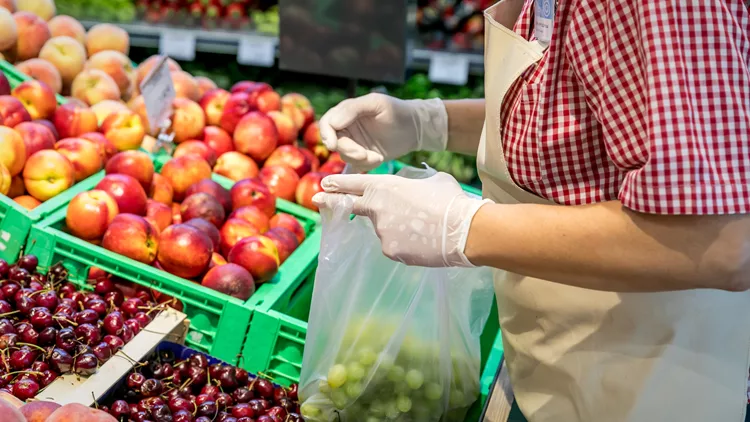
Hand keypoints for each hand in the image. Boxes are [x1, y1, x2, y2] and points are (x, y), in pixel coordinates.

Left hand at [313, 171, 491, 266]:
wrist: (464, 230)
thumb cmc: (451, 200)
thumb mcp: (430, 181)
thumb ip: (412, 184)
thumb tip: (410, 188)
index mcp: (385, 186)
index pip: (353, 184)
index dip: (336, 184)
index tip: (321, 184)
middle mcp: (377, 209)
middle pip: (356, 207)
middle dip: (335, 203)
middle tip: (318, 201)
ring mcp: (382, 232)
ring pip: (383, 229)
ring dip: (396, 228)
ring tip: (422, 227)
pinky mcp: (391, 251)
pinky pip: (394, 245)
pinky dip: (405, 243)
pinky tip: (423, 240)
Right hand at [319, 93, 448, 172]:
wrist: (415, 128)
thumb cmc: (397, 111)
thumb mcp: (376, 103)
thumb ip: (352, 109)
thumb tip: (333, 122)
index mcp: (346, 112)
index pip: (327, 123)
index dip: (326, 135)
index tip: (334, 145)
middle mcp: (347, 128)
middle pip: (334, 143)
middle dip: (348, 151)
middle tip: (364, 155)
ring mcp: (354, 143)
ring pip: (344, 156)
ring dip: (360, 159)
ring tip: (378, 157)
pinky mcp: (363, 157)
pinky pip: (356, 165)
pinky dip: (366, 165)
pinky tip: (379, 159)